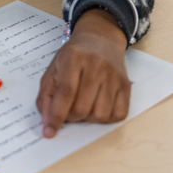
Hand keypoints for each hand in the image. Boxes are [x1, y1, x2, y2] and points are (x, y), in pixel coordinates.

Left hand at [36, 10, 129, 138]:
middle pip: (82, 108)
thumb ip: (46, 95)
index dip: (56, 116)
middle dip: (71, 117)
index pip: (65, 93)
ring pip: (100, 115)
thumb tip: (47, 123)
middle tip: (67, 111)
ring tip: (83, 106)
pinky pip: (117, 115)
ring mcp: (113, 76)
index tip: (49, 132)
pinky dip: (105, 118)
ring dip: (88, 119)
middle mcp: (96, 65)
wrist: (100, 39)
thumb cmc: (73, 56)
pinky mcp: (126, 86)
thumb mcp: (53, 69)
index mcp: (73, 57)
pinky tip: (97, 106)